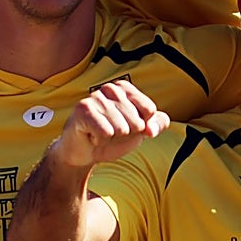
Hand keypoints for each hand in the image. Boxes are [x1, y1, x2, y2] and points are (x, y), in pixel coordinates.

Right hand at [54, 81, 168, 169]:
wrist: (85, 152)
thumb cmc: (113, 137)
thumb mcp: (140, 131)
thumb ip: (157, 124)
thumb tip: (151, 129)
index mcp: (125, 88)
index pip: (149, 109)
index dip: (142, 126)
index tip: (128, 127)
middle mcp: (110, 88)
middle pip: (137, 121)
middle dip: (127, 134)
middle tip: (111, 132)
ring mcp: (96, 97)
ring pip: (121, 128)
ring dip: (112, 138)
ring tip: (100, 133)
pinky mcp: (83, 109)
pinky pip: (106, 132)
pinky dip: (101, 140)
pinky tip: (91, 135)